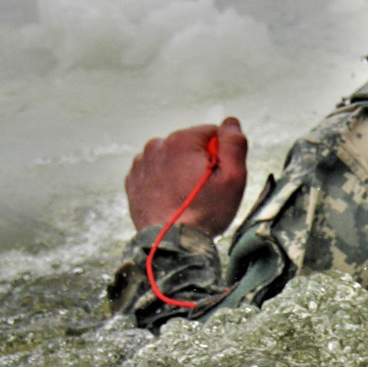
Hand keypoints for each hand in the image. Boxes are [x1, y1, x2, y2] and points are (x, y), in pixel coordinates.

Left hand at [125, 117, 247, 236]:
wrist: (171, 245)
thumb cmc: (205, 212)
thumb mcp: (233, 178)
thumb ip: (234, 144)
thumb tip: (231, 121)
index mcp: (181, 140)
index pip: (212, 134)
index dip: (220, 156)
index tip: (218, 178)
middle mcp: (156, 145)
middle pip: (190, 146)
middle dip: (199, 163)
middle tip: (203, 192)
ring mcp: (141, 164)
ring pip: (171, 158)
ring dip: (181, 171)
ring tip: (185, 198)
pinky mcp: (133, 181)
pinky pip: (155, 172)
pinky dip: (164, 182)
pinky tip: (170, 200)